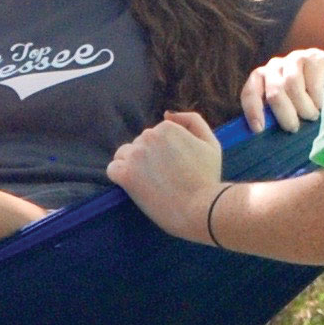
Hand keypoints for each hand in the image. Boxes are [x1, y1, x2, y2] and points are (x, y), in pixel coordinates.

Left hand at [107, 111, 227, 242]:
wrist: (201, 210)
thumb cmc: (208, 178)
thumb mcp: (210, 143)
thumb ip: (192, 121)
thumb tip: (166, 114)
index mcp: (166, 127)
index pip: (154, 136)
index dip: (164, 153)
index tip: (175, 169)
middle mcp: (148, 137)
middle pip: (139, 144)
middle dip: (149, 159)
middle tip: (166, 179)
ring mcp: (135, 155)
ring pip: (124, 155)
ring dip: (133, 166)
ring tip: (152, 183)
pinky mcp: (126, 175)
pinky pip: (112, 169)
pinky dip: (121, 177)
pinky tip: (137, 187)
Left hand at [239, 45, 323, 132]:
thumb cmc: (306, 103)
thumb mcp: (287, 111)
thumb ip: (273, 118)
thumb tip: (262, 135)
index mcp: (262, 79)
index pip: (250, 92)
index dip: (253, 111)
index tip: (259, 129)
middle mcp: (275, 66)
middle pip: (274, 92)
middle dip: (285, 114)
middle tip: (294, 128)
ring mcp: (294, 59)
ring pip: (293, 86)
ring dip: (304, 108)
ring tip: (312, 116)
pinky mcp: (314, 57)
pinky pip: (313, 83)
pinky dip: (318, 100)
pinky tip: (323, 103)